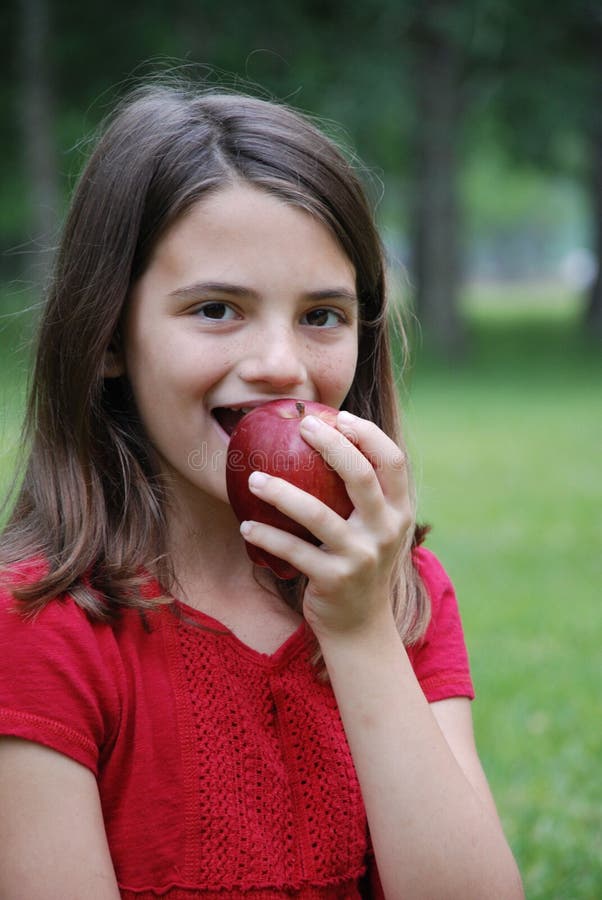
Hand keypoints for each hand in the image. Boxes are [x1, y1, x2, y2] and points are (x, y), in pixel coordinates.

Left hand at [240, 410, 412, 638]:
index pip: (393, 461)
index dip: (368, 434)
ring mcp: (361, 556)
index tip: (339, 417)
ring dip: (282, 493)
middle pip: (361, 476)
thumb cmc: (360, 562)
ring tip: (253, 479)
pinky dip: (267, 536)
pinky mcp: (334, 580)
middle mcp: (386, 531)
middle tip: (301, 426)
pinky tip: (246, 525)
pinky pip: (294, 551)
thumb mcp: (375, 527)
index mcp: (399, 511)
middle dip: (330, 445)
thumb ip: (363, 492)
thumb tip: (327, 438)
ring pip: (319, 515)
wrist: (361, 626)